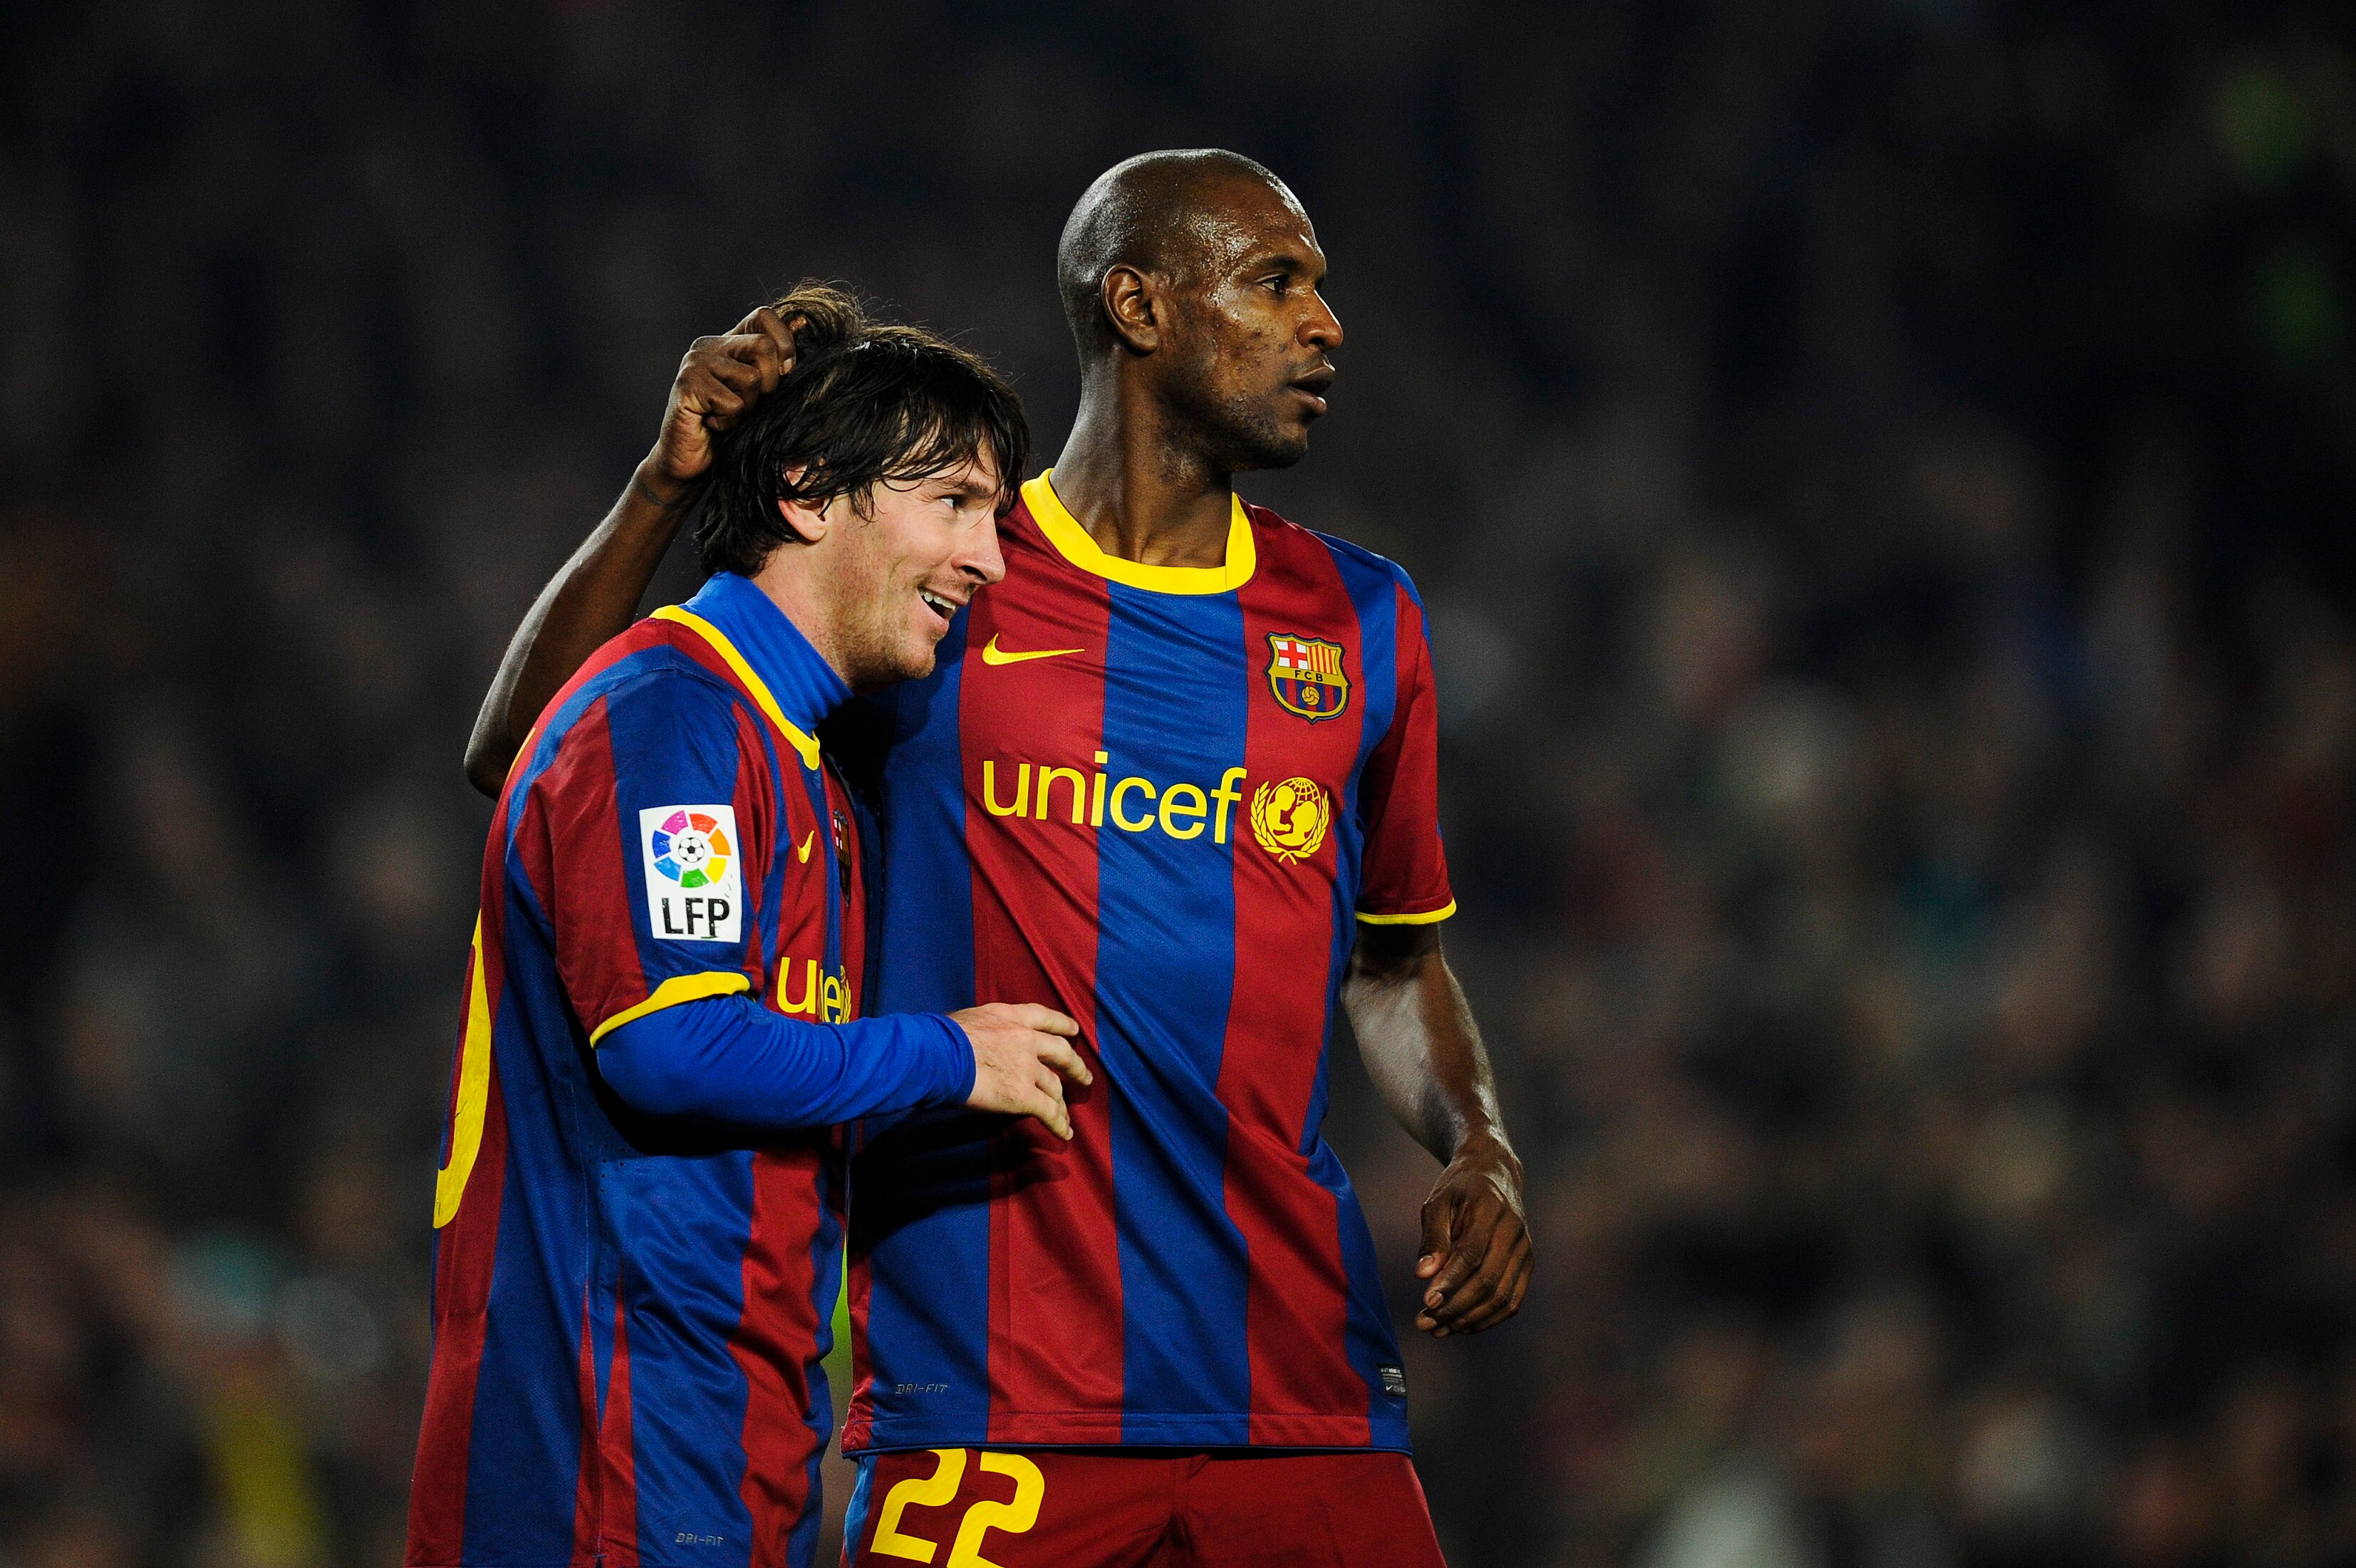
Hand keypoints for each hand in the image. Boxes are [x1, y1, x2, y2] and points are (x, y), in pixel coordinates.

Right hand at [639, 306, 801, 503]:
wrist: (690, 463)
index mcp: (729, 342)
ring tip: (726, 416)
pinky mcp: (687, 384)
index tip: (785, 371)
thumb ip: (776, 360)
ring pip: (751, 378)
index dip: (784, 341)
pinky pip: (733, 403)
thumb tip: (803, 321)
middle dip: (769, 384)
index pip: (763, 316)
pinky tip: (713, 425)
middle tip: (749, 405)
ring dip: (747, 408)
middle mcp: (710, 345)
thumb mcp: (761, 393)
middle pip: (764, 346)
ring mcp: (695, 362)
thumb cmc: (730, 430)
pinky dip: (730, 422)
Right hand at [951, 1003, 1091, 1141]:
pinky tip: (1064, 1133)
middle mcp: (1026, 1039)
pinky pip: (1048, 1111)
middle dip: (1075, 1066)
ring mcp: (1027, 1068)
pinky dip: (1058, 1124)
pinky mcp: (1023, 1095)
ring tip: (1066, 1115)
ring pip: (1054, 1086)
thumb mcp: (971, 1020)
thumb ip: (988, 1030)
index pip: (1045, 1017)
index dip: (1062, 1024)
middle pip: (1061, 1052)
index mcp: (1011, 1017)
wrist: (936, 1054)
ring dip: (1062, 1103)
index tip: (1073, 1031)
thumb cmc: (939, 1037)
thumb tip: (983, 1043)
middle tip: (1084, 1077)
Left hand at [1414, 1134, 1530, 1336]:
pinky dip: (1487, 1319)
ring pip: (1501, 1297)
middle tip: (1424, 1323)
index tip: (1426, 1303)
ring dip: (1468, 1319)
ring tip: (1437, 1330)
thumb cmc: (1460, 1188)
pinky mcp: (1527, 1265)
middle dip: (1455, 1308)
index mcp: (1491, 1211)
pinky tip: (1461, 1326)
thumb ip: (1432, 1237)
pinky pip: (1512, 1301)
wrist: (1495, 1174)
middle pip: (1488, 1282)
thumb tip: (1423, 1275)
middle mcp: (1514, 1232)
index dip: (1450, 1283)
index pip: (1472, 1256)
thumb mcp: (1438, 1202)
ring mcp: (1525, 1250)